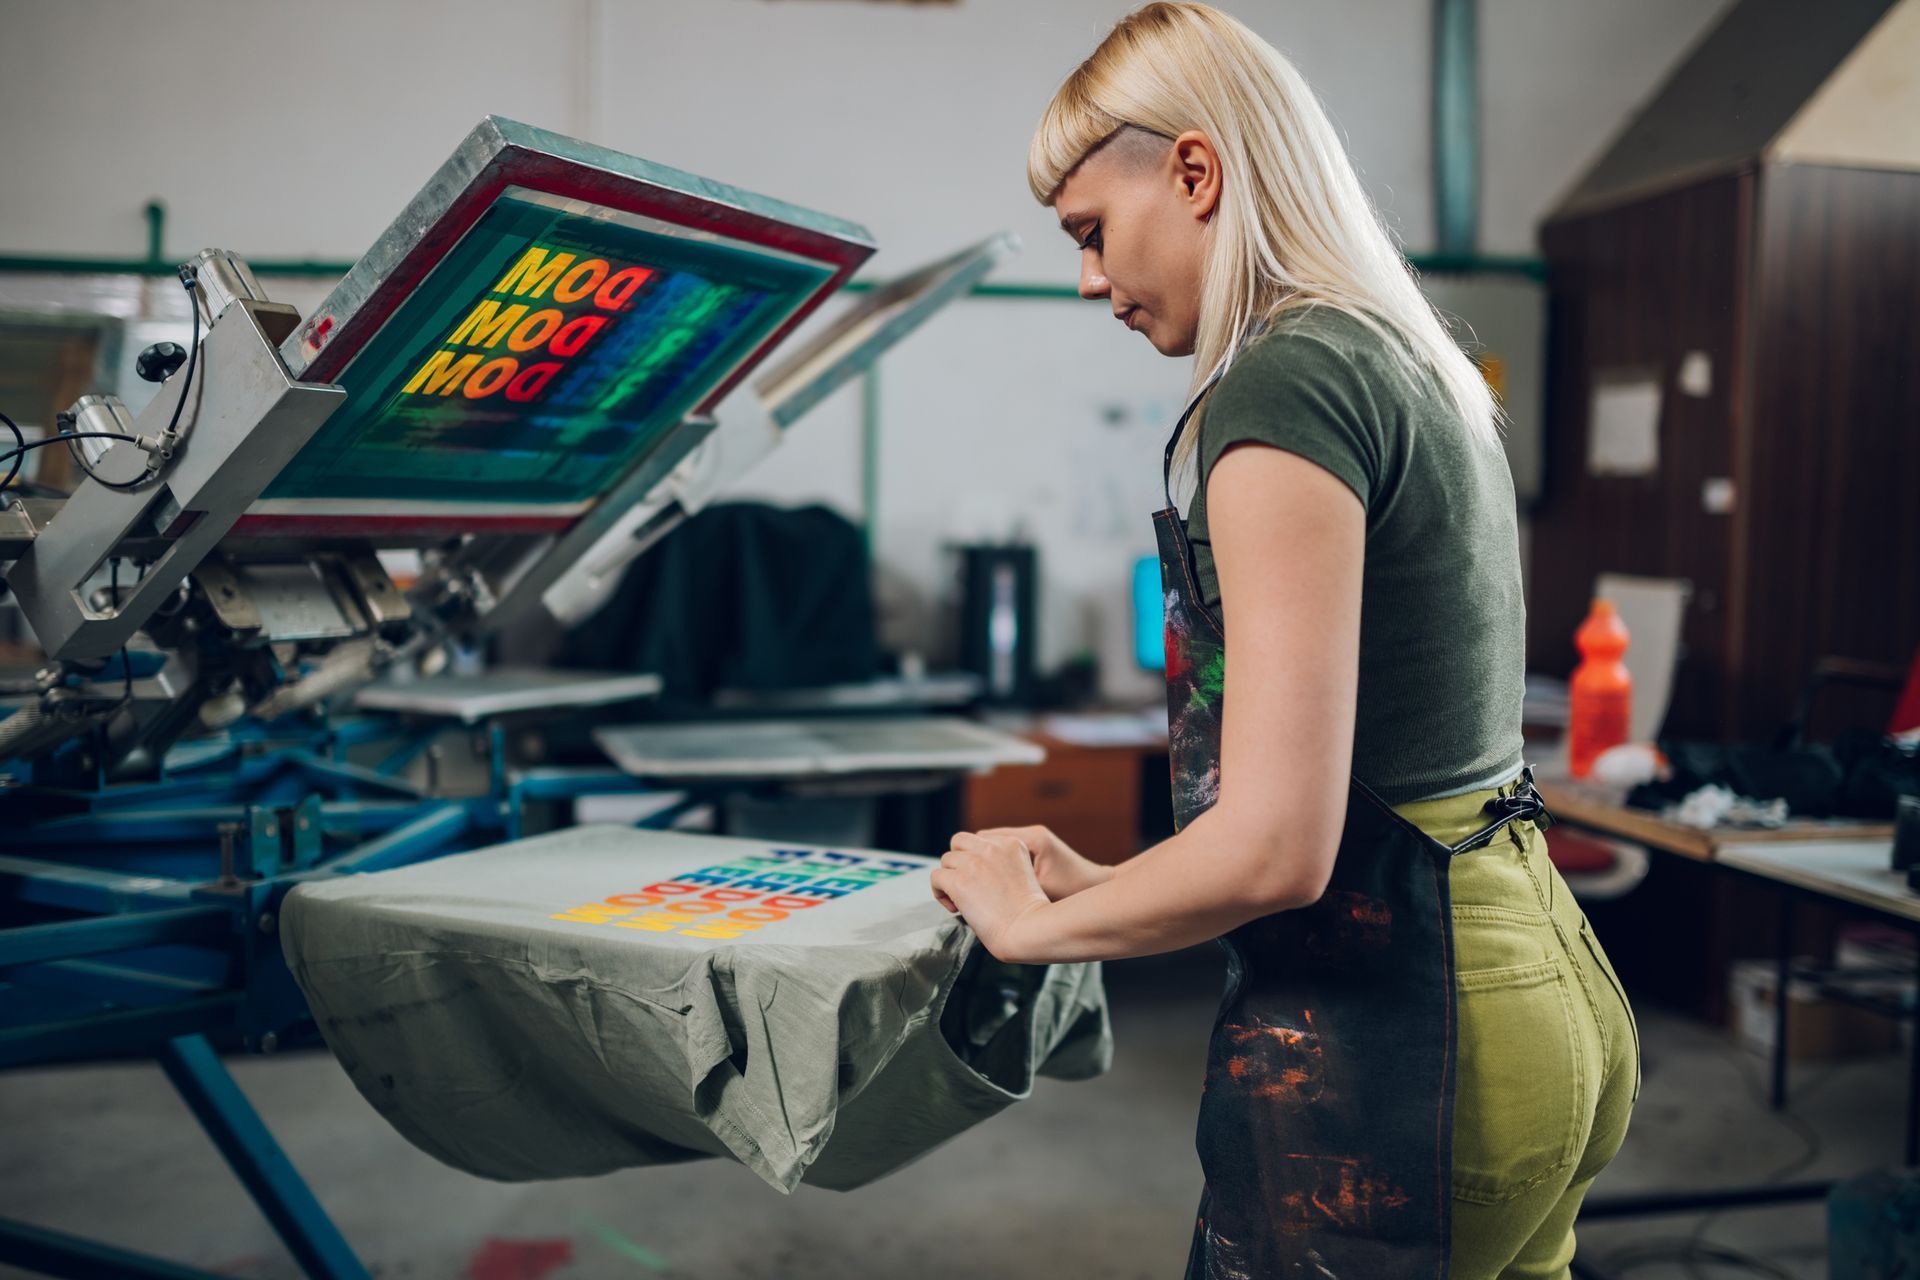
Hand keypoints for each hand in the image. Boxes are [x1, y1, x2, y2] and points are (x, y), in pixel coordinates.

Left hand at [930, 831, 1051, 961]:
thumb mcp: (1025, 873)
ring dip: (949, 877)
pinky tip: (954, 907)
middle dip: (958, 860)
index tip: (982, 880)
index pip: (980, 840)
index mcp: (1011, 843)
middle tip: (965, 882)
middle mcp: (991, 848)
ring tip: (960, 899)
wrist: (1028, 928)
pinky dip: (939, 892)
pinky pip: (936, 877)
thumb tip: (976, 872)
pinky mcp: (959, 881)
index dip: (975, 859)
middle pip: (959, 841)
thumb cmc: (1029, 912)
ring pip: (946, 859)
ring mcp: (973, 863)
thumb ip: (1002, 864)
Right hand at [978, 825, 1112, 900]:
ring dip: (983, 864)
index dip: (967, 858)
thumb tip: (976, 888)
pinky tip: (996, 884)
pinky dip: (996, 866)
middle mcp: (1030, 834)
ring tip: (979, 884)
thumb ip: (1009, 885)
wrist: (1096, 888)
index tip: (961, 878)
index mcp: (1031, 839)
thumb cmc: (1073, 893)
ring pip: (992, 847)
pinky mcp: (1035, 849)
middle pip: (983, 840)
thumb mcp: (1039, 892)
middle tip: (967, 883)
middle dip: (972, 860)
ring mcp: (1032, 840)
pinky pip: (1004, 854)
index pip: (982, 838)